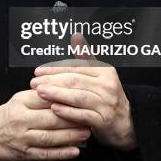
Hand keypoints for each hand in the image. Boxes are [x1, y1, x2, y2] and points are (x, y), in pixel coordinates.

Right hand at [0, 89, 90, 160]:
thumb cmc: (6, 116)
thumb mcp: (19, 100)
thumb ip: (40, 96)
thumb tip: (65, 88)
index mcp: (21, 101)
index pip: (47, 97)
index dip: (65, 97)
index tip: (82, 96)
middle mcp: (20, 119)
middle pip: (52, 117)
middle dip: (73, 117)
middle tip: (90, 116)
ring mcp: (22, 138)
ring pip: (50, 137)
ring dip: (71, 135)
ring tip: (87, 132)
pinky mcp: (24, 154)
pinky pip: (45, 154)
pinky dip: (61, 153)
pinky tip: (75, 151)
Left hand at [30, 34, 136, 150]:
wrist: (125, 123)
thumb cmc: (107, 97)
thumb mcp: (99, 75)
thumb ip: (85, 57)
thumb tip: (76, 36)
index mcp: (105, 71)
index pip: (76, 67)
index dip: (56, 68)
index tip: (38, 71)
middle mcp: (107, 85)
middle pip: (75, 80)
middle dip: (52, 81)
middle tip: (35, 82)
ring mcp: (106, 103)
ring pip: (78, 96)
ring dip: (57, 94)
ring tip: (40, 93)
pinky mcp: (104, 120)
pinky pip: (82, 115)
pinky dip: (67, 112)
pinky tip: (54, 109)